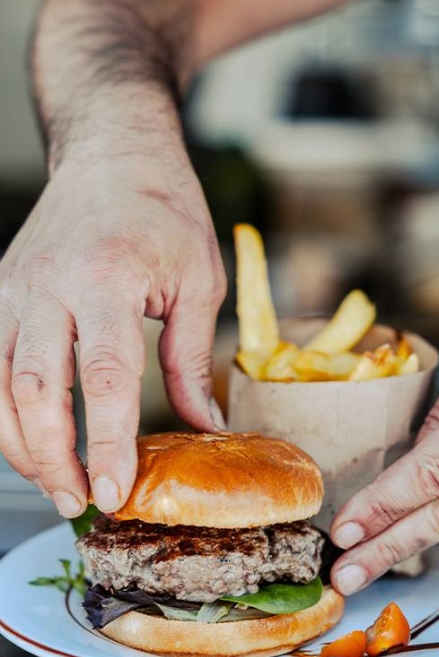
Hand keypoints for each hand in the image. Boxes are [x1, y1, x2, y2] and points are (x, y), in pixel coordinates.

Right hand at [0, 147, 225, 516]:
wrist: (113, 153)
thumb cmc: (164, 211)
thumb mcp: (197, 281)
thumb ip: (190, 360)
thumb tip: (201, 427)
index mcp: (108, 279)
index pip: (105, 379)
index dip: (108, 444)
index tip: (117, 492)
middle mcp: (50, 285)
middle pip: (37, 391)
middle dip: (54, 459)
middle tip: (79, 504)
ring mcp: (16, 288)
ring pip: (2, 385)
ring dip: (23, 445)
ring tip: (56, 486)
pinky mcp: (3, 291)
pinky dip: (5, 412)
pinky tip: (29, 441)